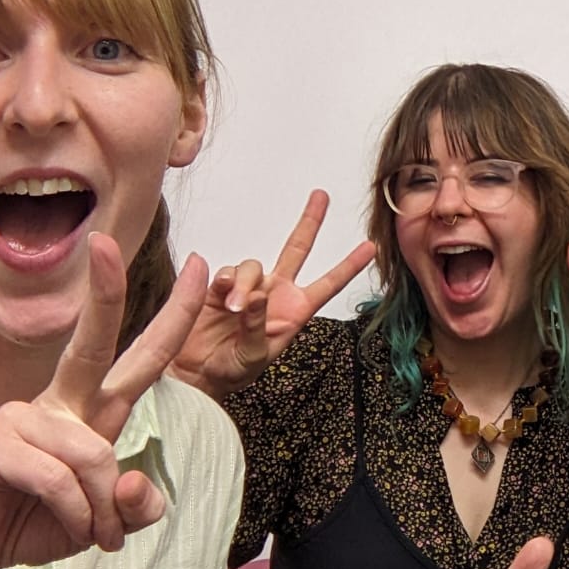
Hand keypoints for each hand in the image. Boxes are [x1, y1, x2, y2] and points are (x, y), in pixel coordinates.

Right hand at [0, 234, 209, 568]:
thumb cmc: (36, 524)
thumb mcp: (107, 522)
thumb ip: (136, 505)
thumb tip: (131, 482)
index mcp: (89, 411)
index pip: (141, 357)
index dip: (174, 316)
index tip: (202, 268)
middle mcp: (57, 404)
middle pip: (91, 345)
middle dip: (105, 293)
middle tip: (106, 242)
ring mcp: (19, 419)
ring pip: (93, 455)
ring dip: (101, 509)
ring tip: (92, 533)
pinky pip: (57, 480)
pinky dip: (75, 515)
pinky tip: (67, 527)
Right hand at [169, 189, 373, 398]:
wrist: (198, 372)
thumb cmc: (232, 369)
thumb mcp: (254, 356)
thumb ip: (258, 325)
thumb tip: (257, 296)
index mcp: (295, 311)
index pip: (328, 284)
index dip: (348, 266)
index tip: (370, 247)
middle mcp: (276, 292)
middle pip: (297, 249)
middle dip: (310, 221)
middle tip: (321, 196)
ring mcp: (249, 286)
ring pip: (253, 265)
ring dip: (245, 283)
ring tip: (232, 309)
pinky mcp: (222, 285)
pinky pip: (227, 271)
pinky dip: (225, 282)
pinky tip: (221, 298)